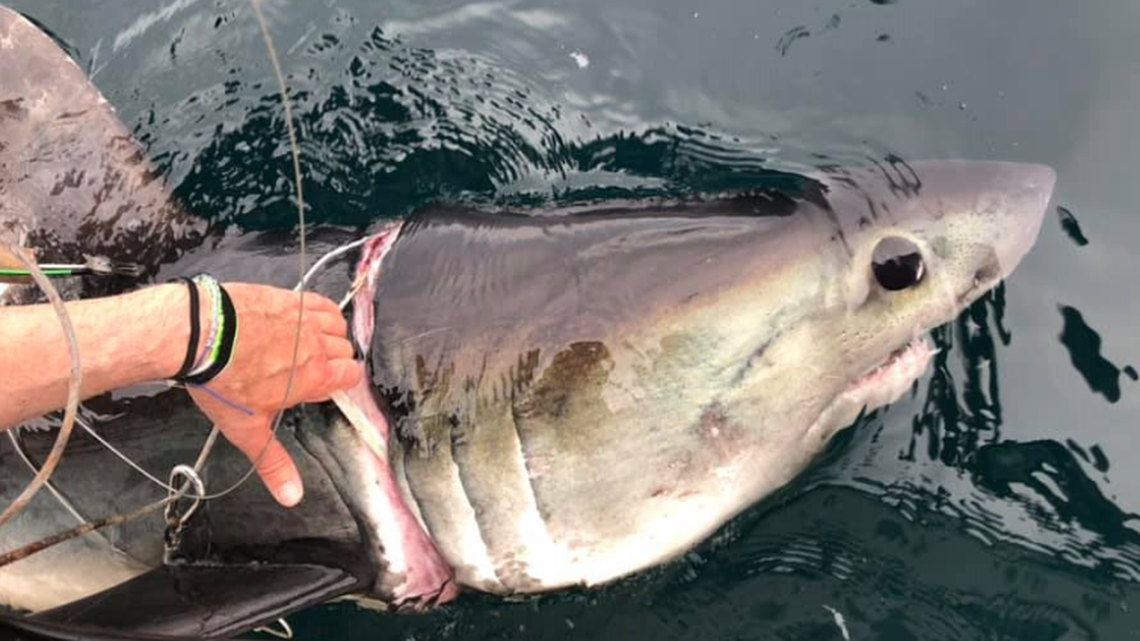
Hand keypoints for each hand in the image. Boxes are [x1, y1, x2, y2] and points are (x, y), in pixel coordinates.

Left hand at [187, 284, 361, 506]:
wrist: (200, 333)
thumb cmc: (223, 382)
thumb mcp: (248, 430)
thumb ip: (274, 463)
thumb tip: (293, 498)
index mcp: (314, 378)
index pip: (351, 375)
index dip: (340, 381)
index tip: (321, 387)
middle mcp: (317, 346)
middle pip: (345, 350)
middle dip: (333, 359)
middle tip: (307, 369)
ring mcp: (304, 318)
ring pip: (337, 326)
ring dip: (328, 334)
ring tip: (306, 343)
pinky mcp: (289, 297)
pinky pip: (320, 303)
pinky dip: (320, 311)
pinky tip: (304, 318)